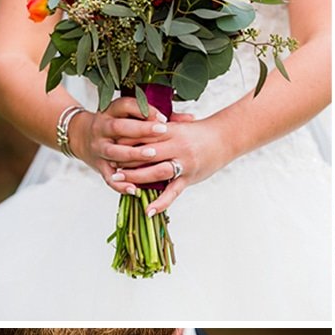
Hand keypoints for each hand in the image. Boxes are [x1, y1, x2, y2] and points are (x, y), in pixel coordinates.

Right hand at [67, 96, 173, 191]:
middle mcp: (102, 128)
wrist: (81, 137)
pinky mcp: (98, 166)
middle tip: (162, 131)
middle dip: (141, 129)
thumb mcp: (131, 116)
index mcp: (111, 111)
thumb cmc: (117, 126)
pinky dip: (122, 185)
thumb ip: (159, 118)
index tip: (163, 117)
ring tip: (152, 155)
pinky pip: (109, 177)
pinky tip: (136, 190)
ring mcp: (99, 147)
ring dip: (133, 154)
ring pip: (115, 152)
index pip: (126, 106)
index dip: (144, 110)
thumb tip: (191, 119)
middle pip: (120, 127)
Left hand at [113, 114, 227, 215]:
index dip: (125, 140)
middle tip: (109, 168)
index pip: (142, 134)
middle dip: (125, 160)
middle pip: (145, 152)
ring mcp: (183, 163)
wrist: (225, 137)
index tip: (111, 145)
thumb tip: (141, 124)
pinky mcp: (190, 178)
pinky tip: (149, 211)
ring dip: (136, 178)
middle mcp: (175, 145)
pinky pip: (173, 192)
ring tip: (121, 184)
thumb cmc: (200, 132)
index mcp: (170, 130)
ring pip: (156, 171)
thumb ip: (160, 127)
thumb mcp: (179, 124)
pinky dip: (161, 203)